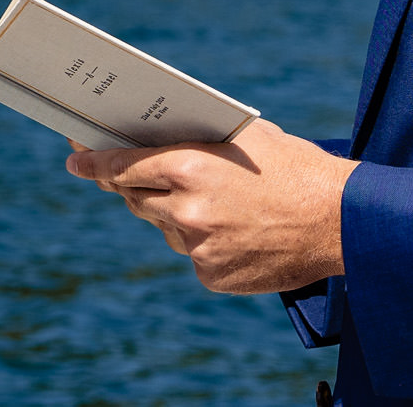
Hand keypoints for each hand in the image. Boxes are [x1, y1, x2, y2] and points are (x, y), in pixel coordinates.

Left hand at [65, 120, 355, 293]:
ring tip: (215, 201)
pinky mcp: (211, 276)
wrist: (338, 221)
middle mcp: (185, 210)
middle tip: (130, 174)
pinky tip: (233, 229)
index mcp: (188, 167)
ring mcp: (197, 247)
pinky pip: (191, 254)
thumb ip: (193, 140)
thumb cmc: (292, 166)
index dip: (94, 162)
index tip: (74, 158)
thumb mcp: (242, 135)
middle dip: (134, 186)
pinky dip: (202, 241)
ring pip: (165, 227)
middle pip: (135, 198)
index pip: (122, 166)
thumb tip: (151, 138)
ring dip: (176, 214)